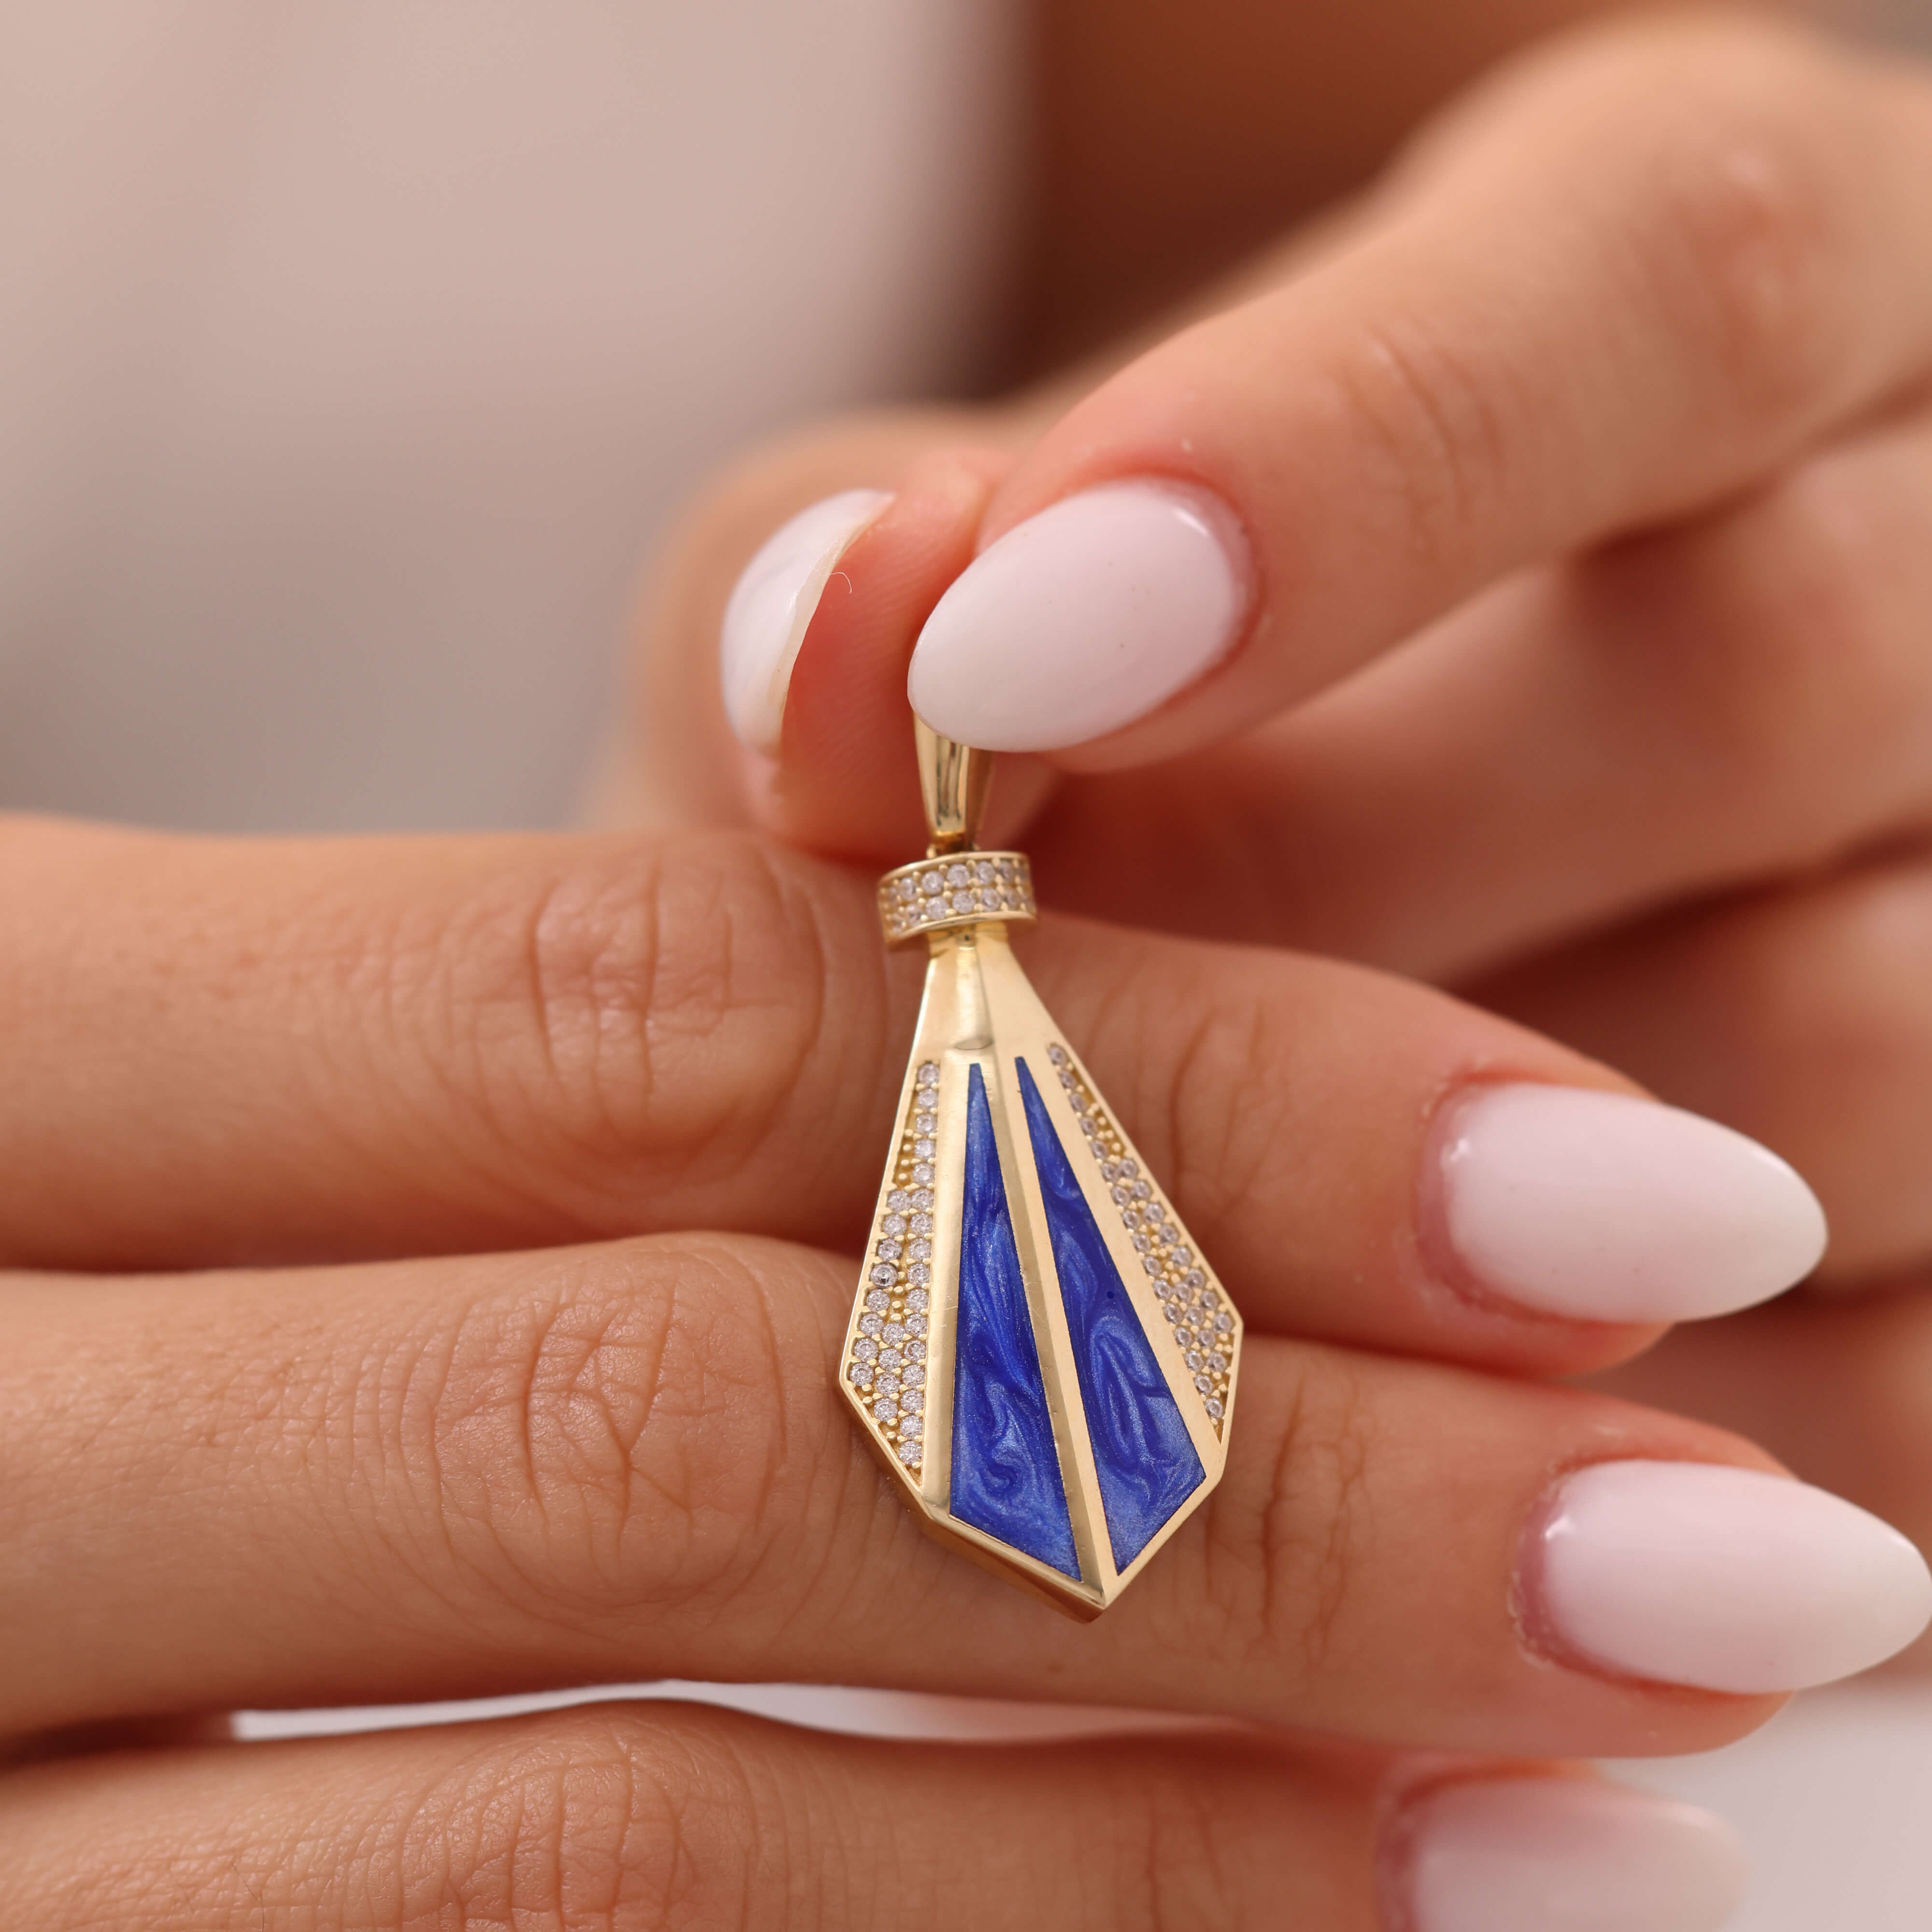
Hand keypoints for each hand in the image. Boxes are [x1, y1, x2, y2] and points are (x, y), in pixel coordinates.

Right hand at [1, 815, 1909, 1924]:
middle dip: (1248, 1482)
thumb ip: (686, 1022)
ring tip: (1602, 1805)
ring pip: (613, 1820)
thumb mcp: (395, 1050)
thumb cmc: (204, 1191)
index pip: (649, 1020)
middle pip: (661, 1422)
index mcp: (20, 1032)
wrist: (13, 1451)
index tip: (1602, 1189)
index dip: (1172, 1099)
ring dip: (1176, 1822)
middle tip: (1711, 1540)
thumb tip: (1154, 975)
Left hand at [621, 15, 1931, 1597]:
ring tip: (1114, 1214)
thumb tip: (830, 640)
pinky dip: (1540, 1414)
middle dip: (1345, 880)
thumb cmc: (1083, 712)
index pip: (1681, 260)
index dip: (1349, 460)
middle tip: (1003, 1029)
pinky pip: (1872, 1359)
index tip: (1003, 653)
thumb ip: (869, 597)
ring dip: (1420, 1178)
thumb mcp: (966, 604)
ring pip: (1846, 1048)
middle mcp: (1922, 574)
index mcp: (1716, 311)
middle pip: (1777, 667)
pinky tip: (1299, 1383)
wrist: (1265, 916)